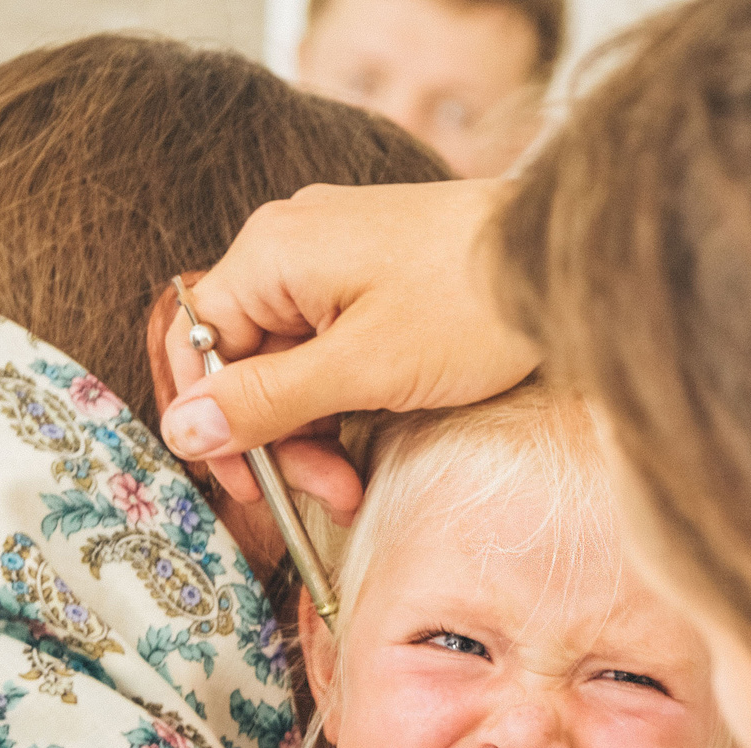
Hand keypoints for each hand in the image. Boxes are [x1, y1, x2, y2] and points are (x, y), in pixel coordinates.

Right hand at [159, 181, 542, 503]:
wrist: (569, 264)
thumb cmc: (472, 304)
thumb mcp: (363, 368)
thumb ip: (267, 401)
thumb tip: (181, 430)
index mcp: (273, 254)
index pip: (198, 343)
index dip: (211, 419)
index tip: (247, 482)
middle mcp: (294, 248)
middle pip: (247, 361)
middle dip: (279, 440)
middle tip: (328, 496)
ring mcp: (338, 264)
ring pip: (293, 367)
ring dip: (315, 435)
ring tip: (354, 487)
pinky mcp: (379, 285)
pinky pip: (335, 354)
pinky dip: (347, 405)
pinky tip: (371, 450)